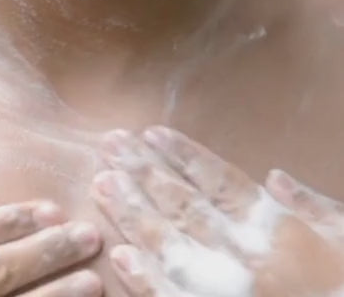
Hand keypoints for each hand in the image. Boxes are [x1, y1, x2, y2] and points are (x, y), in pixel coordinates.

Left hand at [91, 128, 343, 296]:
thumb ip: (311, 206)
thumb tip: (274, 176)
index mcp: (273, 227)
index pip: (217, 180)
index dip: (182, 155)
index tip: (152, 132)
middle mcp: (242, 254)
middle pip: (182, 204)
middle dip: (142, 172)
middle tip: (110, 145)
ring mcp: (222, 290)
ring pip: (168, 244)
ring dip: (131, 212)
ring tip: (102, 183)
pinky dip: (144, 278)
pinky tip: (120, 255)